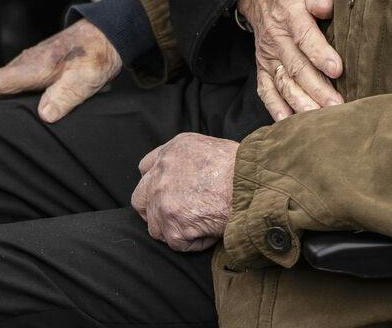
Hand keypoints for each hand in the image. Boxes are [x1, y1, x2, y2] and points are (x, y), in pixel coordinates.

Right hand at [0, 18, 120, 121]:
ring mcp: (32, 63)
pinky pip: (13, 81)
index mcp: (34, 67)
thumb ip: (64, 96)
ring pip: (2, 81)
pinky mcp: (39, 66)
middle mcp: (27, 63)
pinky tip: (0, 101)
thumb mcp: (85, 79)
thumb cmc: (95, 56)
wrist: (105, 34)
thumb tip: (43, 116)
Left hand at [132, 133, 237, 251]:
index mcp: (170, 152)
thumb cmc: (242, 166)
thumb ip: (186, 160)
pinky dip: (194, 242)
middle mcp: (160, 174)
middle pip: (140, 200)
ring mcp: (163, 201)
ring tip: (200, 225)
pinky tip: (211, 231)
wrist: (251, 184)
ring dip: (175, 230)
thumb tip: (186, 177)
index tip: (167, 194)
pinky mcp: (173, 225)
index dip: (155, 184)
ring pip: (156, 227)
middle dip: (153, 211)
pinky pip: (177, 243)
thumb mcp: (208, 147)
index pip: (145, 169)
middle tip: (175, 217)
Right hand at [240, 0, 342, 120]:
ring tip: (319, 119)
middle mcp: (276, 39)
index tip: (337, 69)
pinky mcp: (263, 67)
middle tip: (337, 106)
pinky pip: (266, 90)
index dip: (320, 54)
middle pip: (296, 67)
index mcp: (289, 15)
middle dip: (316, 89)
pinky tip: (288, 123)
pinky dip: (275, 108)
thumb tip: (328, 6)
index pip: (305, 37)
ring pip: (283, 83)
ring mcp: (268, 56)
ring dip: (300, 102)